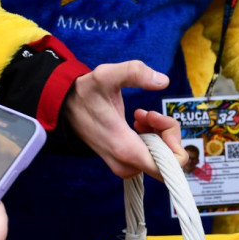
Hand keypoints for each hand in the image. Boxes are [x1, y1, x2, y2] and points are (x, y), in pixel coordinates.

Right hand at [64, 60, 187, 177]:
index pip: (170, 167)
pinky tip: (137, 121)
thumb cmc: (84, 93)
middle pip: (169, 162)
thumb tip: (163, 81)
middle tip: (149, 113)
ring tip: (140, 114)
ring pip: (161, 158)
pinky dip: (151, 137)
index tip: (158, 119)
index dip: (175, 142)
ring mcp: (126, 167)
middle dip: (166, 133)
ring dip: (158, 133)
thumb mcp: (106, 75)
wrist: (63, 108)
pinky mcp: (125, 163)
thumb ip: (135, 72)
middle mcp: (127, 165)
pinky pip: (150, 156)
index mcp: (126, 150)